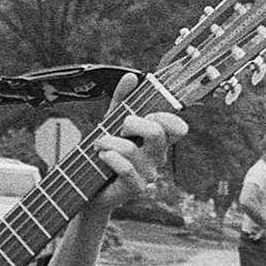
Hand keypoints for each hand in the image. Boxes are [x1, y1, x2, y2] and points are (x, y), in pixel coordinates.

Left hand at [84, 74, 189, 216]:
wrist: (86, 186)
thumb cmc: (104, 152)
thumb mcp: (111, 123)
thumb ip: (122, 101)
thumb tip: (131, 76)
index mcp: (158, 140)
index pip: (178, 127)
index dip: (166, 116)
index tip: (147, 113)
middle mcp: (158, 157)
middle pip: (157, 132)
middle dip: (131, 123)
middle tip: (118, 128)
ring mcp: (149, 174)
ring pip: (132, 148)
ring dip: (108, 141)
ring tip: (98, 144)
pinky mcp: (136, 188)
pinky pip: (125, 168)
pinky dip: (109, 157)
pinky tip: (101, 156)